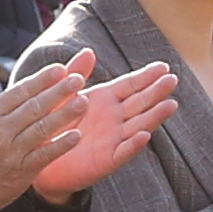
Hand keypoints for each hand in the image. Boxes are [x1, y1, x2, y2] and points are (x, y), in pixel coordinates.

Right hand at [0, 57, 99, 211]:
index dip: (40, 80)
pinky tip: (76, 135)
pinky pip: (44, 156)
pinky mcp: (21, 171)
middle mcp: (0, 132)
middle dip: (57, 92)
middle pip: (33, 107)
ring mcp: (12, 152)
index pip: (19, 92)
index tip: (59, 69)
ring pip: (41, 129)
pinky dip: (60, 146)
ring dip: (63, 115)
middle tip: (77, 79)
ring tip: (83, 102)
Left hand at [30, 60, 184, 200]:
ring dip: (154, 116)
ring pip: (138, 125)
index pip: (130, 85)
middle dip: (156, 91)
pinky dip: (133, 145)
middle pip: (140, 102)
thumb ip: (76, 74)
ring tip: (170, 105)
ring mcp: (113, 139)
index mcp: (106, 100)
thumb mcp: (64, 96)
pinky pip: (123, 152)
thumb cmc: (54, 125)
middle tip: (172, 79)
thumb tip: (89, 51)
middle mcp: (115, 119)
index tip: (163, 67)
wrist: (39, 159)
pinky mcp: (107, 161)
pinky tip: (144, 135)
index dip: (146, 76)